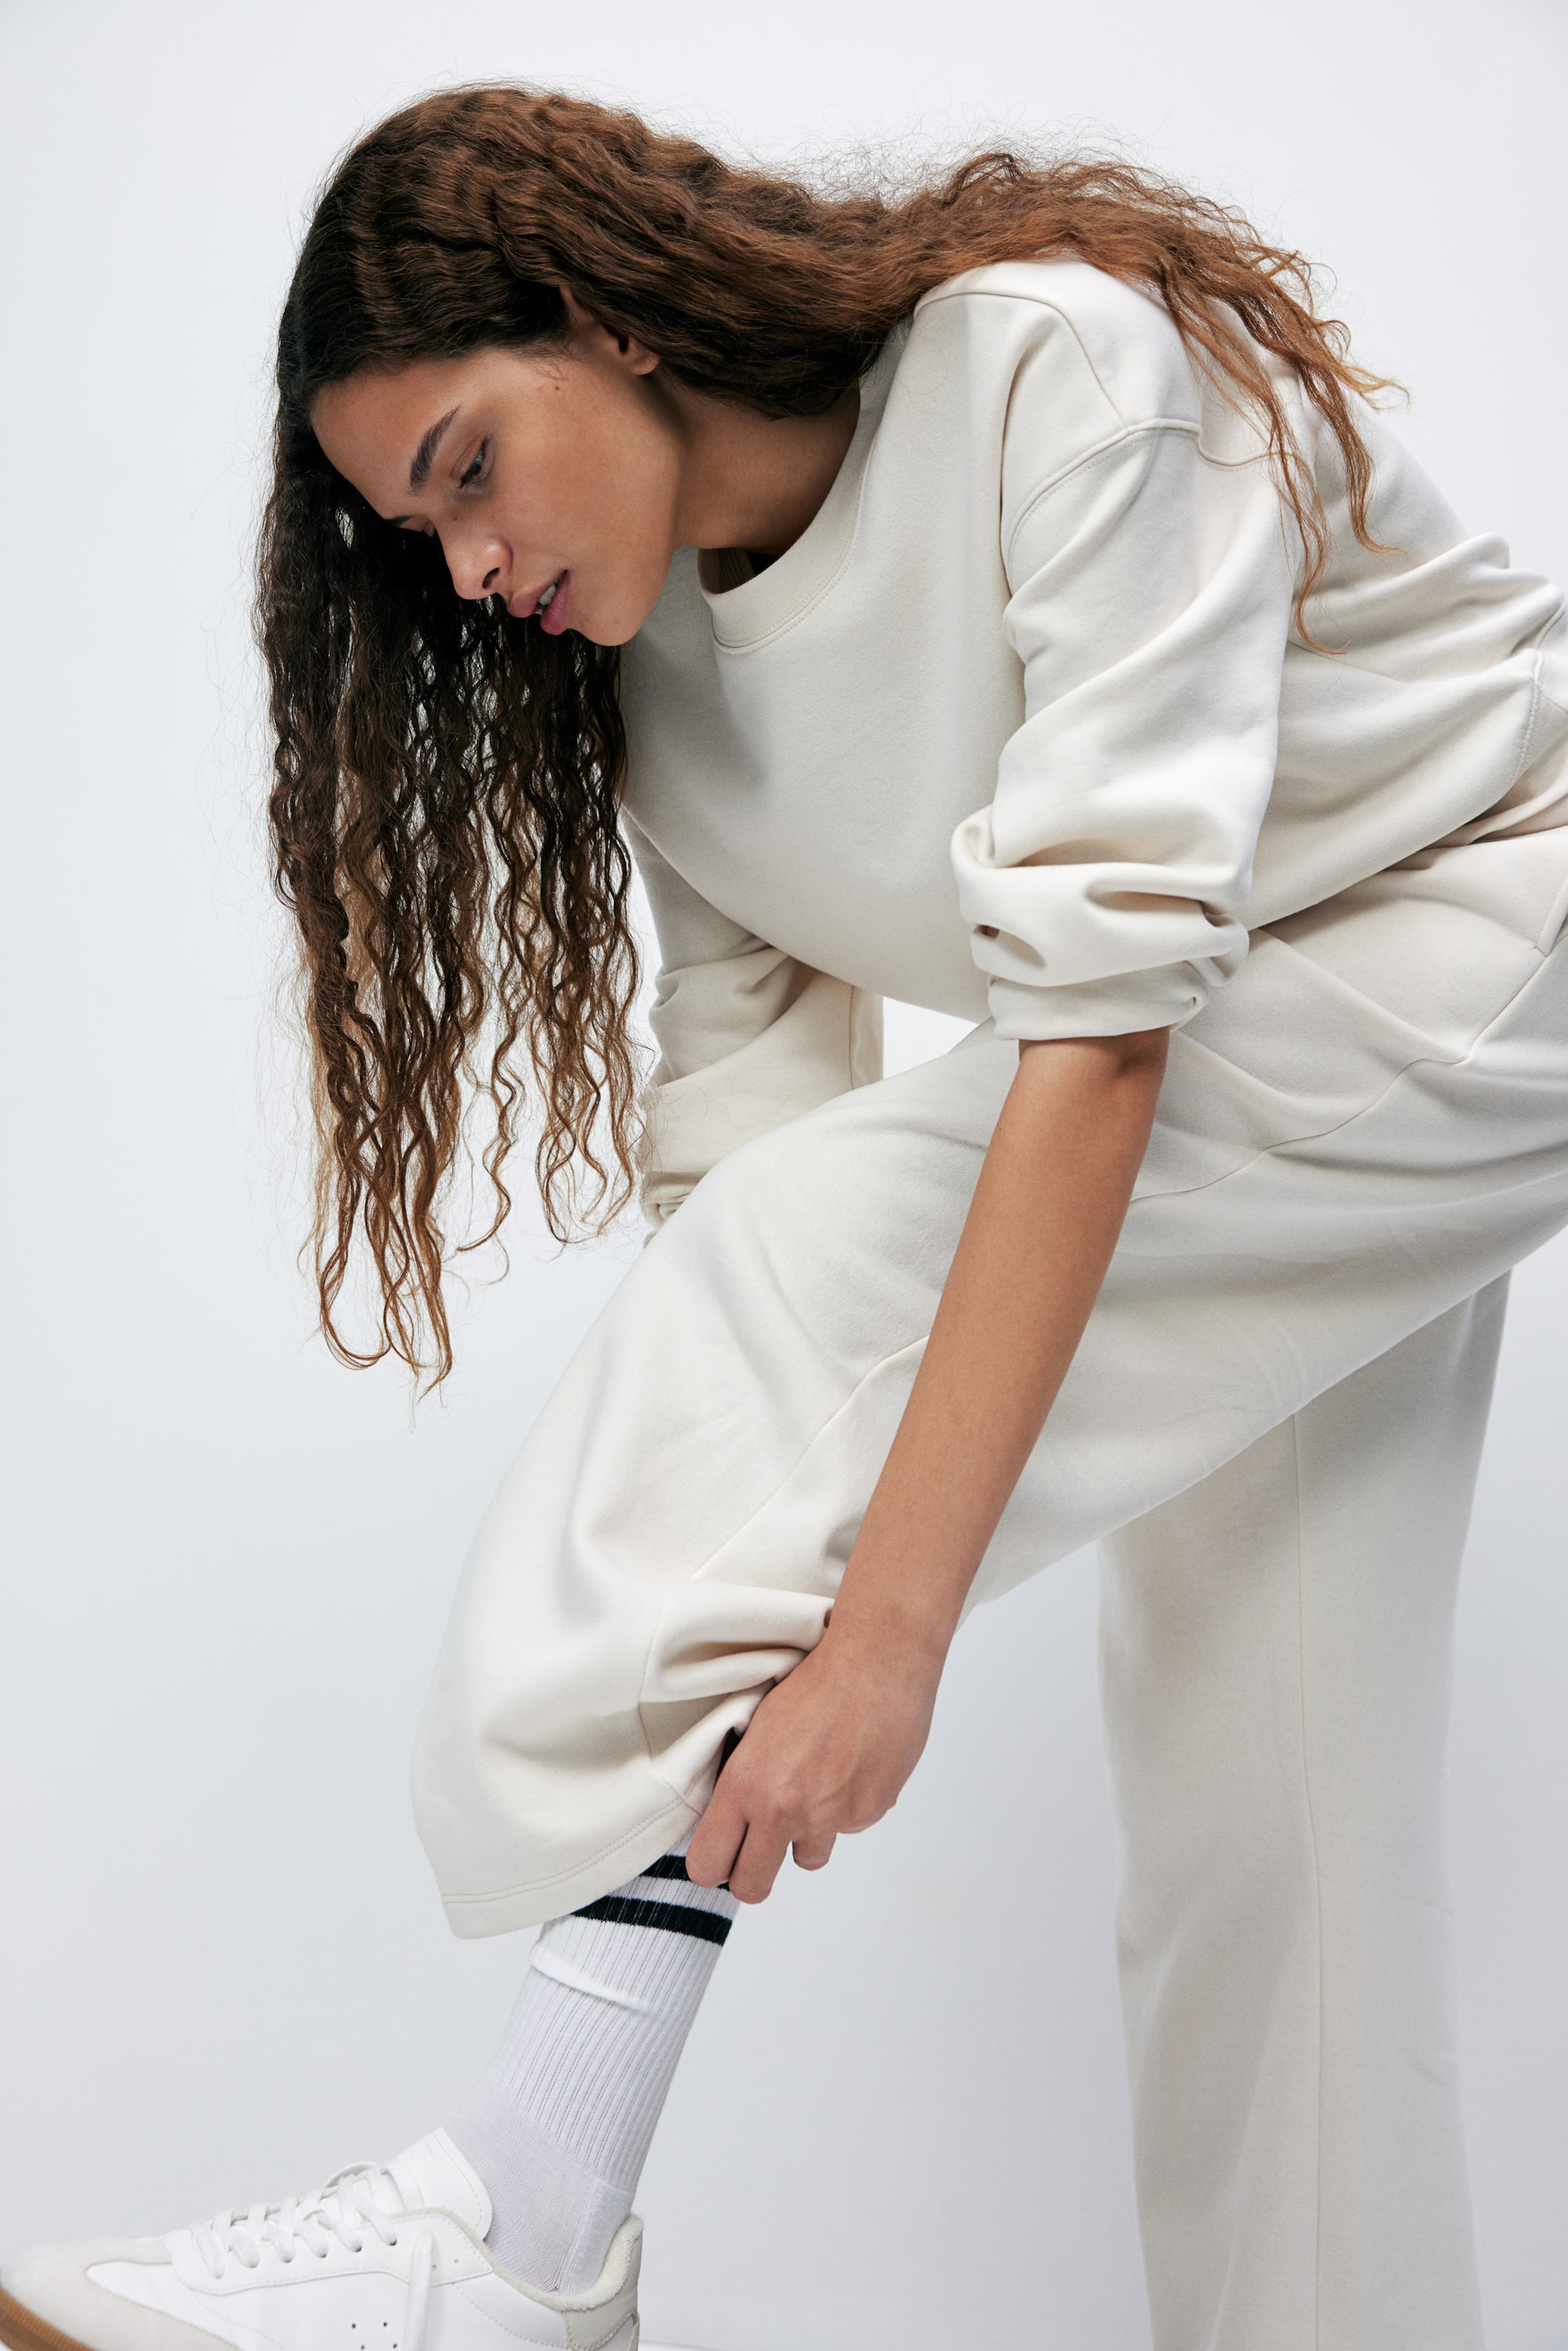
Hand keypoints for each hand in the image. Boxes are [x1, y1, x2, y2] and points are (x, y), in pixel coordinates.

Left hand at [685, 1621, 944, 1902]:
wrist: (876, 1660)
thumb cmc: (815, 1681)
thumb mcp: (757, 1728)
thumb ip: (744, 1782)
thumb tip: (733, 1820)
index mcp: (745, 1785)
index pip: (708, 1863)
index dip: (712, 1864)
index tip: (719, 1855)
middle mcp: (784, 1810)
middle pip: (752, 1886)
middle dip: (753, 1875)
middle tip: (759, 1851)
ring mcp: (829, 1817)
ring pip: (807, 1857)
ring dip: (807, 1834)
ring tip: (817, 1785)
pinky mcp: (868, 1813)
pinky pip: (848, 1828)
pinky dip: (847, 1808)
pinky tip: (851, 1765)